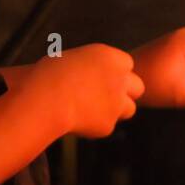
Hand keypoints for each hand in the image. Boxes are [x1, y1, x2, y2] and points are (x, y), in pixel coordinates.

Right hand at [6, 45, 143, 137]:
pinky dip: (96, 125)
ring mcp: (117, 103)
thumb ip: (93, 66)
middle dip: (125, 92)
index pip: (127, 64)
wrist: (46, 98)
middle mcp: (121, 79)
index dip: (116, 73)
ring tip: (91, 109)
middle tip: (108, 96)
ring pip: (129, 109)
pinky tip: (77, 120)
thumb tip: (97, 75)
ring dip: (116, 110)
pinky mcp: (108, 124)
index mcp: (112, 58)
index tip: (102, 77)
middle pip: (137, 87)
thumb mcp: (75, 58)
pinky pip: (107, 126)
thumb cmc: (51, 74)